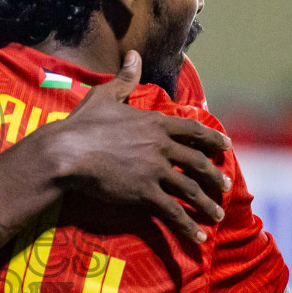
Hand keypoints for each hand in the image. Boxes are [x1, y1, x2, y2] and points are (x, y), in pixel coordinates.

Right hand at [35, 51, 230, 243]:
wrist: (66, 153)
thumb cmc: (82, 124)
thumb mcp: (105, 96)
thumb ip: (125, 78)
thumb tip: (134, 55)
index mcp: (154, 122)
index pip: (191, 130)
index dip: (211, 138)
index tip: (226, 146)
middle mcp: (160, 146)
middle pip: (197, 162)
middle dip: (214, 175)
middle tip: (225, 184)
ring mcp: (154, 171)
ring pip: (190, 189)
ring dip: (206, 203)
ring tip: (217, 214)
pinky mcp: (144, 193)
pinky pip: (173, 212)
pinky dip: (188, 227)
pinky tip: (198, 237)